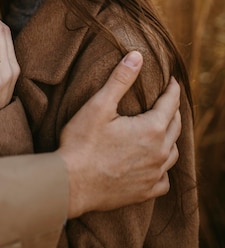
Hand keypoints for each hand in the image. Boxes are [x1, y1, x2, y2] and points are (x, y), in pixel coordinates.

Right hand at [57, 51, 180, 218]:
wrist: (70, 183)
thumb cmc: (82, 143)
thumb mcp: (99, 105)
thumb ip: (120, 79)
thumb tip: (137, 56)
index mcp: (151, 129)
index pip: (171, 103)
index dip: (172, 89)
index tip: (171, 80)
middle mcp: (159, 152)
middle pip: (175, 126)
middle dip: (173, 110)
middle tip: (167, 101)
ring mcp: (153, 175)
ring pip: (173, 153)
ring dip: (170, 138)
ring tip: (162, 130)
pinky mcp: (144, 192)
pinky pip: (164, 180)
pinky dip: (162, 169)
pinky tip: (154, 165)